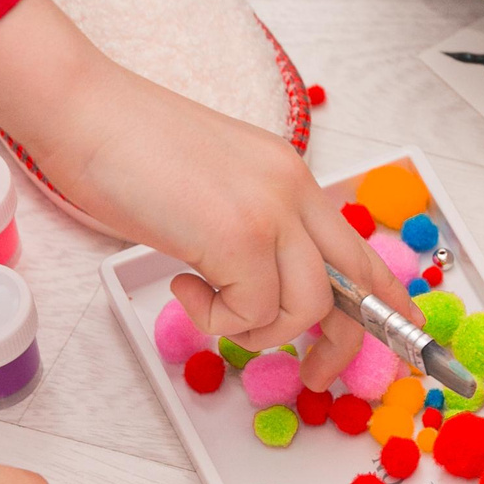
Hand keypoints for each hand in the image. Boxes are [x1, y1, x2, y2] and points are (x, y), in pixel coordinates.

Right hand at [0, 0, 410, 385]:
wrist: (81, 109)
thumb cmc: (124, 147)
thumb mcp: (213, 187)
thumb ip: (247, 225)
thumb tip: (255, 282)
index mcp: (292, 178)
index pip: (359, 247)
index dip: (387, 297)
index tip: (403, 330)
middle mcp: (295, 191)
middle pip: (356, 285)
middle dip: (347, 341)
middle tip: (317, 374)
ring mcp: (272, 213)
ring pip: (307, 308)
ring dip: (257, 329)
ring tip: (208, 303)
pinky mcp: (239, 237)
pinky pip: (252, 314)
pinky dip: (215, 318)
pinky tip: (181, 282)